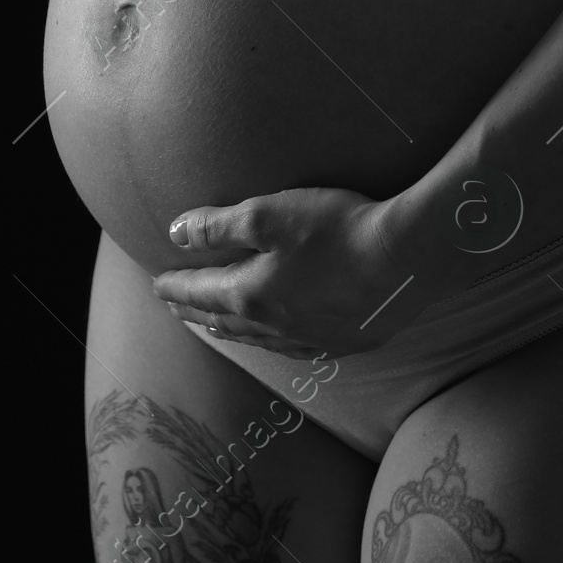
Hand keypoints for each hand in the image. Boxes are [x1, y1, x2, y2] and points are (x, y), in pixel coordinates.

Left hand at [151, 186, 429, 358]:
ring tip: (214, 324)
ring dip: (229, 328)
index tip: (156, 286)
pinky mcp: (344, 342)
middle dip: (195, 310)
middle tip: (175, 307)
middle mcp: (276, 327)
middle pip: (223, 319)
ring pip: (256, 338)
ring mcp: (311, 338)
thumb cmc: (336, 229)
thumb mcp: (268, 215)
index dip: (176, 287)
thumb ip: (219, 225)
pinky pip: (292, 348)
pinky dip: (270, 341)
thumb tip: (176, 234)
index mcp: (252, 295)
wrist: (406, 260)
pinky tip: (277, 339)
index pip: (201, 292)